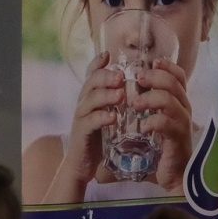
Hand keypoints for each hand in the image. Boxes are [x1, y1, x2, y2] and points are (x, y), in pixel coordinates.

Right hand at [51, 52, 123, 192]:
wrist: (84, 164)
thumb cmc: (100, 138)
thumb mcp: (109, 115)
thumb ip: (118, 102)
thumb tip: (136, 86)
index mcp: (92, 97)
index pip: (92, 76)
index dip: (97, 64)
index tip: (108, 54)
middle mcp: (84, 104)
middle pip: (90, 84)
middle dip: (105, 77)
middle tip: (120, 76)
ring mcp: (81, 118)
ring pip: (89, 101)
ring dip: (105, 96)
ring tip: (121, 94)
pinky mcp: (81, 134)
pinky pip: (89, 123)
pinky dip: (101, 118)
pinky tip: (113, 117)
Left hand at [134, 58, 193, 189]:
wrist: (173, 174)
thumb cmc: (161, 147)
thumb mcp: (155, 121)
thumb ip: (147, 106)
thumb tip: (130, 89)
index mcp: (179, 103)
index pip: (180, 77)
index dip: (168, 66)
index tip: (152, 63)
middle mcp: (184, 110)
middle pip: (175, 84)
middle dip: (154, 77)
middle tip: (137, 79)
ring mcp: (183, 124)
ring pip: (171, 101)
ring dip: (150, 98)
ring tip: (134, 103)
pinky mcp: (178, 139)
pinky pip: (167, 124)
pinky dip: (153, 121)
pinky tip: (143, 126)